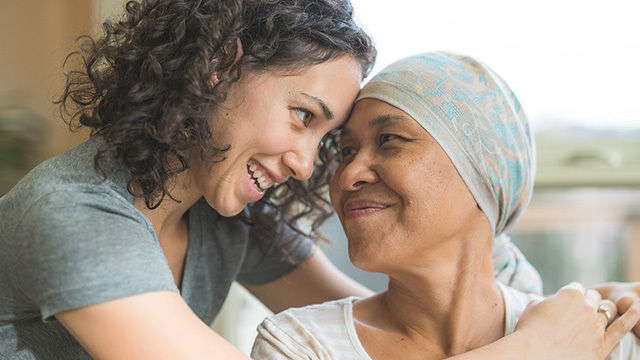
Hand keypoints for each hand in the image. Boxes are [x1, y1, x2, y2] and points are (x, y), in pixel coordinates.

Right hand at [514, 282, 639, 359]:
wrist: (532, 353)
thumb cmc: (528, 330)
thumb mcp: (531, 307)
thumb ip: (543, 300)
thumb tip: (546, 301)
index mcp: (570, 294)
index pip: (577, 288)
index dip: (572, 296)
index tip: (566, 304)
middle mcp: (586, 307)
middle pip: (594, 298)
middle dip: (588, 302)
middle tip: (579, 313)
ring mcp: (596, 325)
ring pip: (608, 311)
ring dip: (603, 311)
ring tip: (597, 317)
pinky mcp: (602, 344)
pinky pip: (622, 327)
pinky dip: (632, 317)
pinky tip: (638, 308)